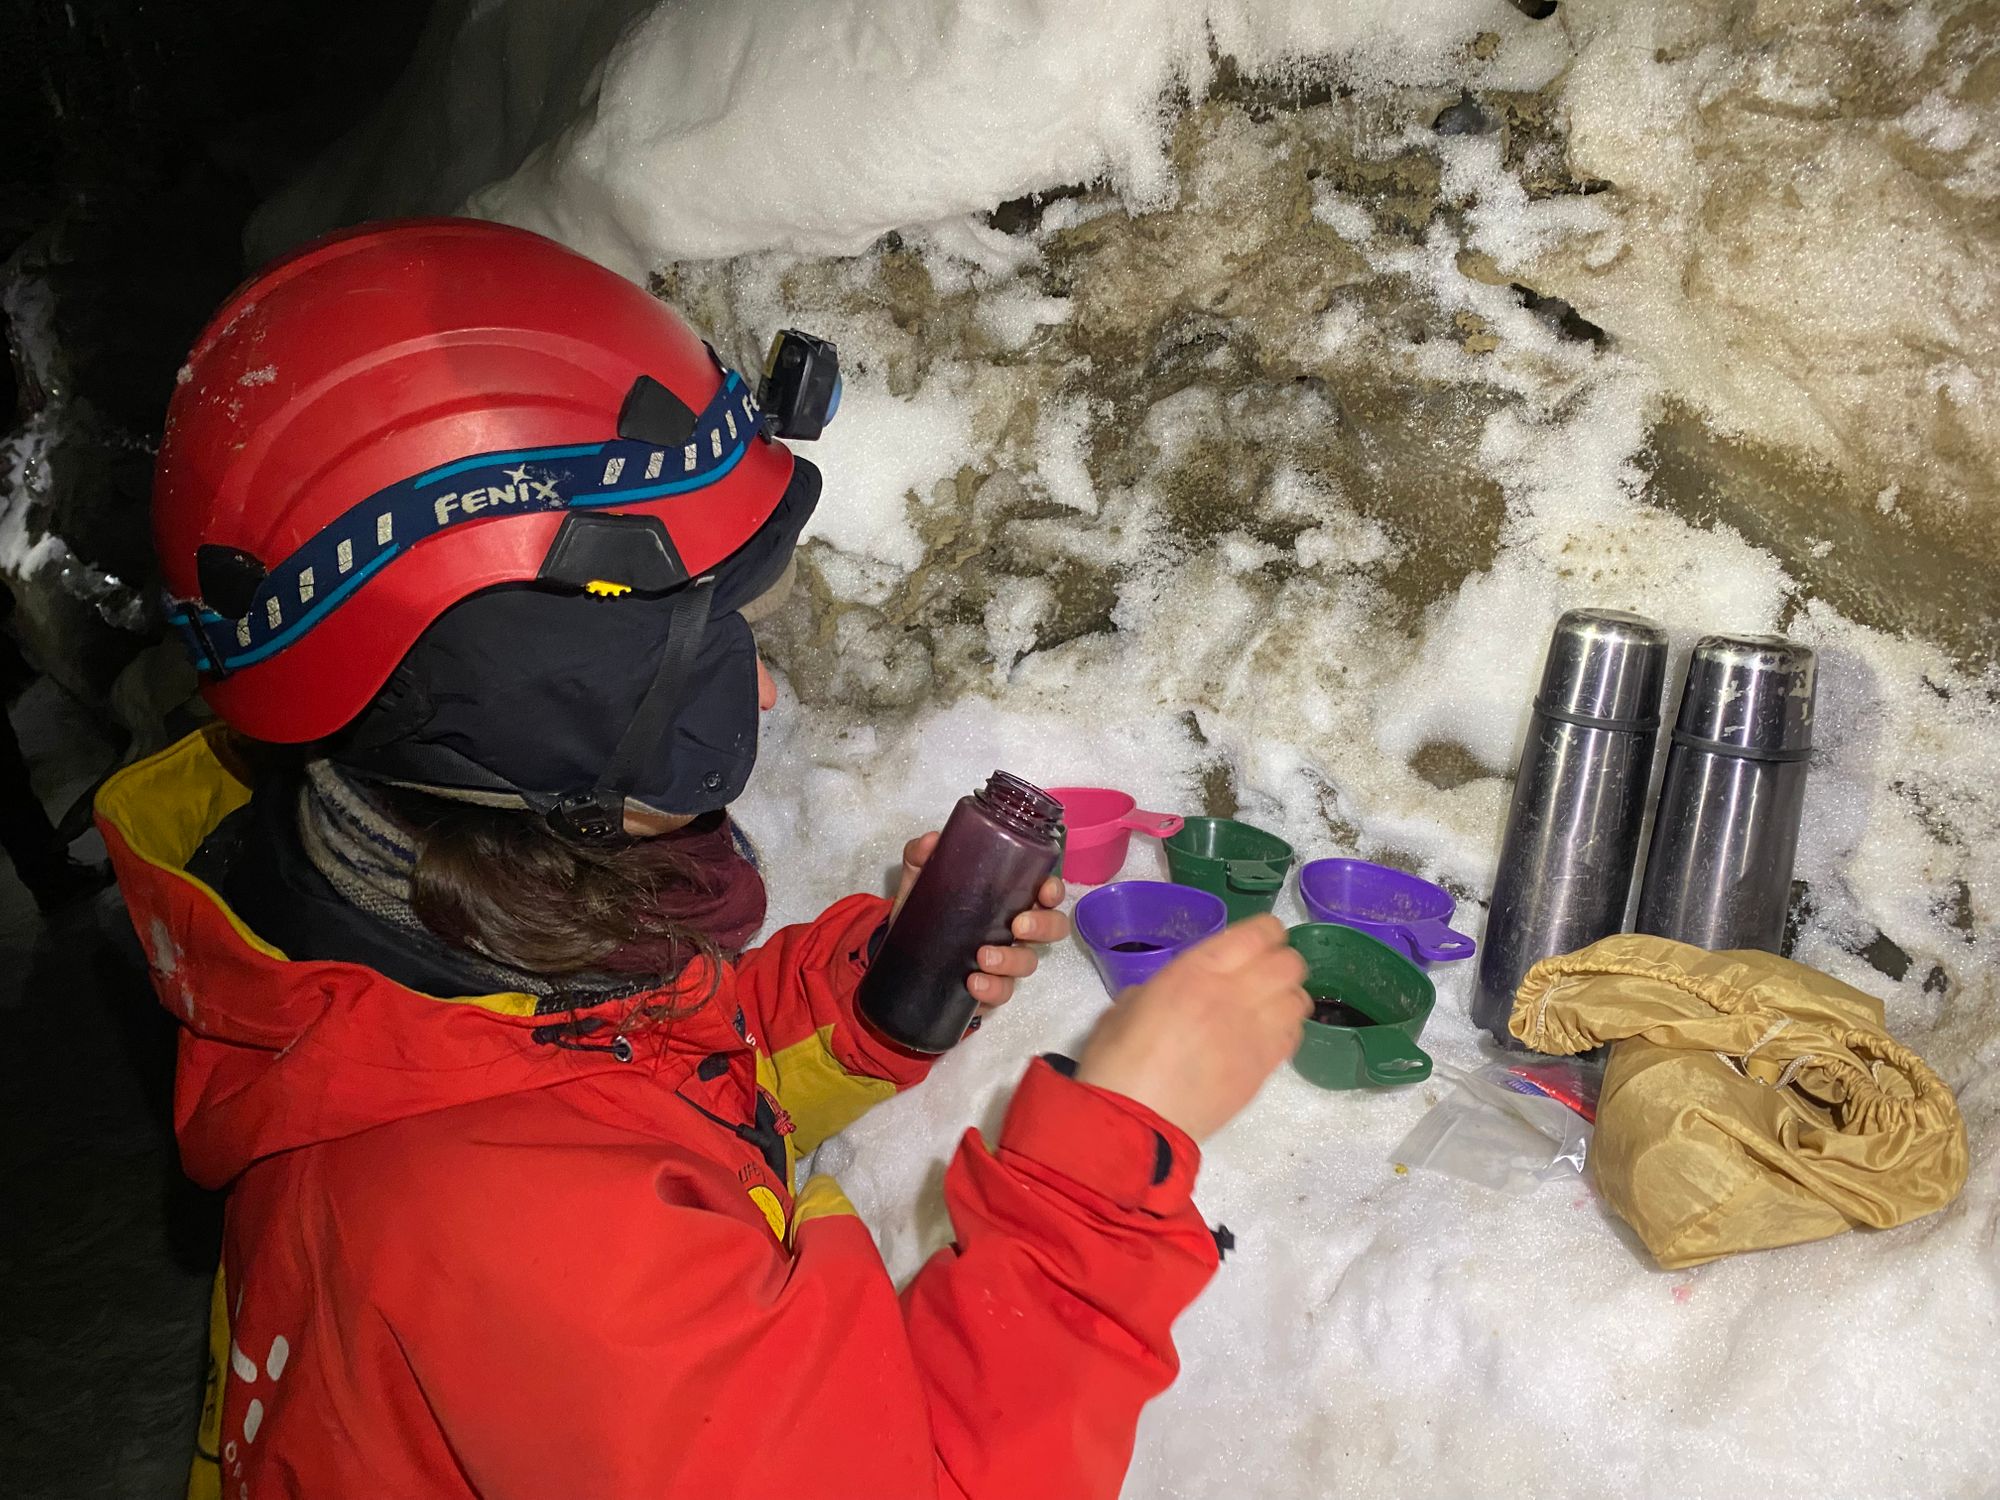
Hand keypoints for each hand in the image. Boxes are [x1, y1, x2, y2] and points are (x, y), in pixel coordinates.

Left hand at [890, 831, 1068, 1009]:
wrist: (901, 954)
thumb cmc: (925, 911)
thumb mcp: (920, 879)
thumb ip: (921, 857)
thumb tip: (930, 840)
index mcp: (1008, 898)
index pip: (1044, 892)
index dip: (1054, 891)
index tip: (1046, 891)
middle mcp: (1014, 929)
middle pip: (1052, 928)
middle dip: (1043, 926)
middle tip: (1018, 925)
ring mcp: (1005, 960)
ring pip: (1029, 962)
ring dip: (1012, 959)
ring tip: (983, 957)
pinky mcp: (990, 987)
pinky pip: (1003, 992)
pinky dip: (993, 988)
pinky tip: (973, 983)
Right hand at [1073, 915, 1310, 1142]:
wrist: (1135, 1122)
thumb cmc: (1116, 1063)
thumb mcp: (1124, 1008)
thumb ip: (1154, 992)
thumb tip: (1164, 997)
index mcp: (1195, 971)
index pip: (1257, 934)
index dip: (1266, 932)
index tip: (1260, 939)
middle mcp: (1233, 995)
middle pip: (1289, 963)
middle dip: (1281, 963)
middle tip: (1263, 974)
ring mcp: (1254, 1034)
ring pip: (1299, 999)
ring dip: (1287, 997)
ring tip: (1268, 1007)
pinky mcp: (1262, 1070)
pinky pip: (1293, 1036)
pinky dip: (1287, 1030)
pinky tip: (1267, 1036)